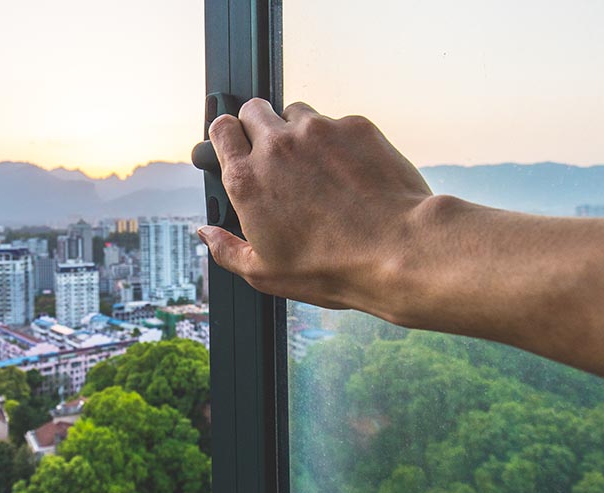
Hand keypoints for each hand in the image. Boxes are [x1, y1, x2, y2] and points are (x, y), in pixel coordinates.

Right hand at [199, 99, 433, 316]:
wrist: (397, 249)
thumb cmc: (331, 267)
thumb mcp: (265, 273)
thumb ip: (226, 249)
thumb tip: (206, 233)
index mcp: (248, 179)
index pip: (221, 129)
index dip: (228, 136)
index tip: (237, 147)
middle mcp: (277, 145)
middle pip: (253, 108)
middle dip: (258, 125)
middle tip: (275, 155)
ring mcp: (318, 130)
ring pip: (295, 111)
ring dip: (298, 131)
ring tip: (316, 167)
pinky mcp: (356, 126)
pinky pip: (337, 122)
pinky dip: (338, 141)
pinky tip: (351, 173)